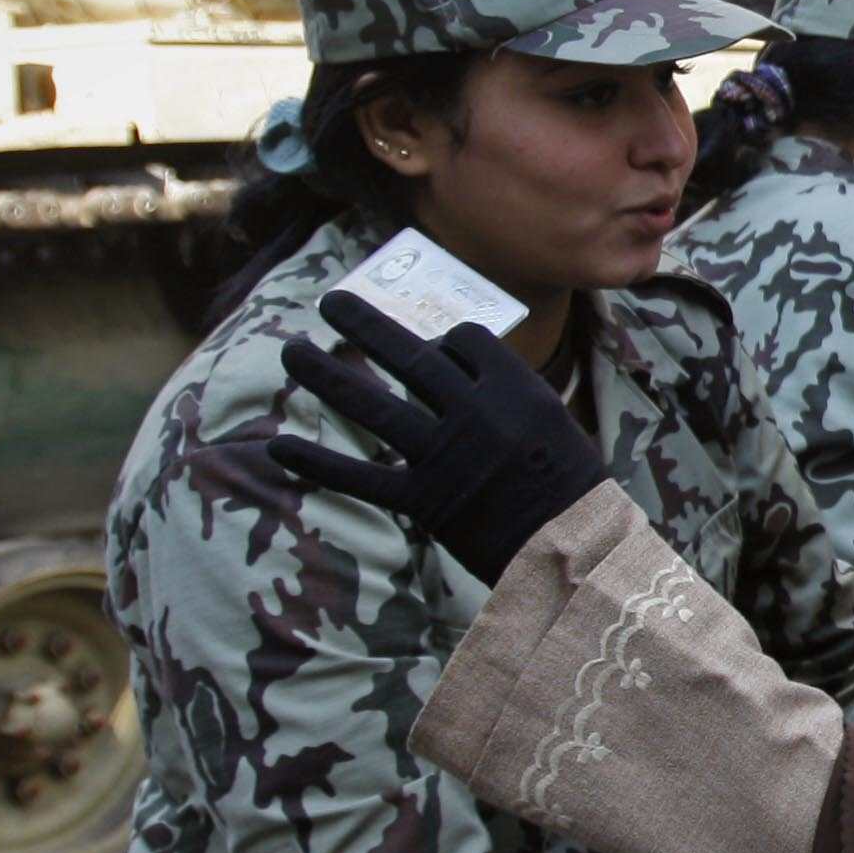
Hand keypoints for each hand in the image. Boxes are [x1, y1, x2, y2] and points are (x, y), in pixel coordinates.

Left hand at [276, 292, 611, 584]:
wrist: (574, 551)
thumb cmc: (569, 482)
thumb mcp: (551, 417)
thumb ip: (502, 387)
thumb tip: (444, 357)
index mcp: (515, 388)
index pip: (463, 340)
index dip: (443, 340)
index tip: (431, 349)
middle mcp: (475, 414)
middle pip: (410, 357)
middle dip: (365, 326)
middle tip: (330, 302)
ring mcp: (445, 457)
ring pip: (373, 407)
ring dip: (326, 377)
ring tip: (291, 352)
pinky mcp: (423, 501)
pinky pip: (361, 478)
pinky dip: (317, 463)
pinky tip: (279, 446)